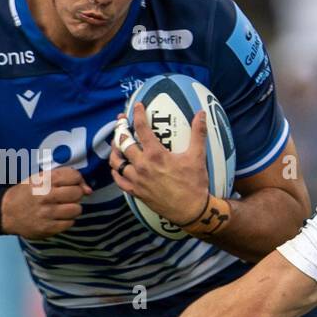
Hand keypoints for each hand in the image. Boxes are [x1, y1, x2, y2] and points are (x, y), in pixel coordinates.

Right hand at [1, 165, 90, 238]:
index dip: (78, 180)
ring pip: (76, 209)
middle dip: (76, 195)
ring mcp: (47, 213)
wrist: (5, 213)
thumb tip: (88, 189)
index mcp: (43, 181)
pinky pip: (70, 223)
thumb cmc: (26, 193)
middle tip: (67, 198)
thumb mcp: (38, 179)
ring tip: (63, 208)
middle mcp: (45, 196)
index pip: (73, 176)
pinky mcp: (48, 228)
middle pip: (77, 193)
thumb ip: (63, 178)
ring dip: (73, 209)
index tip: (73, 184)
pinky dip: (67, 221)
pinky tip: (58, 218)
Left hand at [110, 101, 208, 225]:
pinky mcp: (136, 192)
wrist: (191, 210)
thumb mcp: (197, 157)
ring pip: (116, 161)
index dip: (138, 114)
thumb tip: (201, 114)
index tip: (137, 106)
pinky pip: (119, 180)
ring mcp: (137, 180)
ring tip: (117, 144)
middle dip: (120, 130)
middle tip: (121, 123)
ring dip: (115, 150)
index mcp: (156, 154)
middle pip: (123, 143)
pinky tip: (118, 167)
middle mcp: (142, 165)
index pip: (142, 128)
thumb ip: (198, 133)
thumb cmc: (194, 184)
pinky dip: (116, 172)